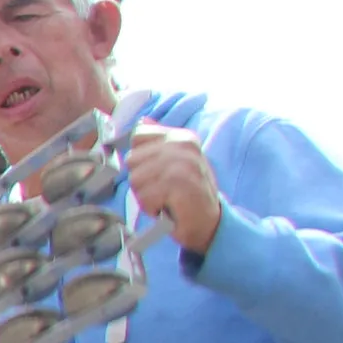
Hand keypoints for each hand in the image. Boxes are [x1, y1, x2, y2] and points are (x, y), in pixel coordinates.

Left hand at [127, 124, 225, 255]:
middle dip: (142, 180)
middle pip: (133, 159)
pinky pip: (145, 196)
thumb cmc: (187, 193)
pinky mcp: (180, 185)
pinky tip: (168, 207)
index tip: (158, 173)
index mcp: (182, 137)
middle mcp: (184, 146)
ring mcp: (183, 164)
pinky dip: (152, 208)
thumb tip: (142, 121)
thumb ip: (158, 141)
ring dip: (146, 196)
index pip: (138, 137)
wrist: (209, 222)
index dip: (141, 160)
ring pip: (136, 179)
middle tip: (163, 190)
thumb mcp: (175, 162)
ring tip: (166, 198)